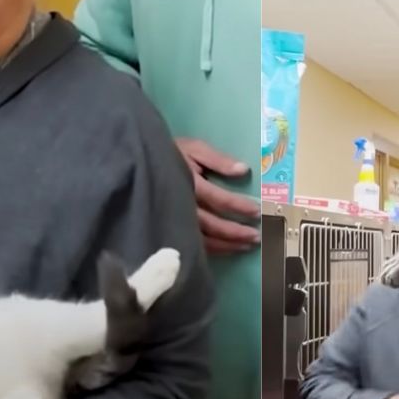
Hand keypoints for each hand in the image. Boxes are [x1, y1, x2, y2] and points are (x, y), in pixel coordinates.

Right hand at [176, 137, 260, 254]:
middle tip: (257, 236)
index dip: (240, 207)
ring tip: (247, 246)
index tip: (257, 212)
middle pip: (213, 225)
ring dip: (227, 245)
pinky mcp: (172, 229)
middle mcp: (182, 206)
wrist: (141, 164)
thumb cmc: (173, 154)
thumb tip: (243, 170)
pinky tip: (227, 249)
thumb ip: (218, 160)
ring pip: (203, 239)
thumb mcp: (194, 148)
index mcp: (189, 184)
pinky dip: (212, 249)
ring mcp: (175, 220)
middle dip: (236, 232)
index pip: (219, 200)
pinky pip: (193, 244)